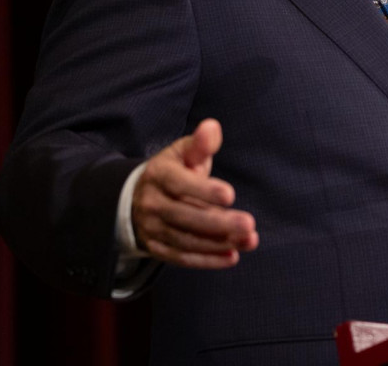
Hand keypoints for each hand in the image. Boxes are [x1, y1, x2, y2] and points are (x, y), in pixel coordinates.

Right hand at [131, 118, 258, 267]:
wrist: (138, 200)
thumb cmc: (174, 171)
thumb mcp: (183, 153)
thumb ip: (200, 143)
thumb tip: (211, 126)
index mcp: (158, 175)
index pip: (179, 184)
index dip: (203, 191)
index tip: (230, 195)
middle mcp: (151, 203)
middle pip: (184, 216)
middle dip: (218, 223)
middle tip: (249, 224)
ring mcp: (152, 228)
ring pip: (186, 239)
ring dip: (219, 243)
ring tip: (249, 240)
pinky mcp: (157, 248)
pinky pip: (182, 258)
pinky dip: (207, 260)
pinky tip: (233, 257)